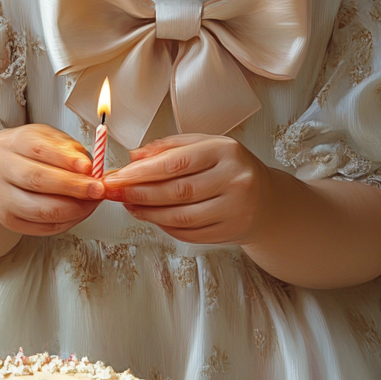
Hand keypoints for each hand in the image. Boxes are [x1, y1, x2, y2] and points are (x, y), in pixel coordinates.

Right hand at [0, 124, 103, 236]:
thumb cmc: (28, 152)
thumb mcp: (46, 138)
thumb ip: (68, 150)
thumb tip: (90, 168)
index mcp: (11, 142)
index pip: (38, 149)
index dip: (65, 159)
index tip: (89, 167)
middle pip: (36, 180)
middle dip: (72, 187)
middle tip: (98, 189)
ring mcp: (0, 198)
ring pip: (39, 209)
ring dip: (73, 209)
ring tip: (92, 202)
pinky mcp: (8, 220)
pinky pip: (42, 227)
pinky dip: (66, 221)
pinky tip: (79, 211)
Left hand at [101, 134, 274, 244]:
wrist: (266, 199)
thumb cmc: (229, 168)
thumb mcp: (205, 145)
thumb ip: (169, 147)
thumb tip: (134, 157)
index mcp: (226, 151)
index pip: (177, 163)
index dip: (143, 172)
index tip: (117, 176)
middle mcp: (235, 179)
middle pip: (177, 191)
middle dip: (139, 193)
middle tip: (114, 193)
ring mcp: (236, 209)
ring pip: (181, 216)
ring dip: (148, 213)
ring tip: (128, 205)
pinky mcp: (231, 232)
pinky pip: (189, 234)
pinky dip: (164, 226)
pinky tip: (151, 217)